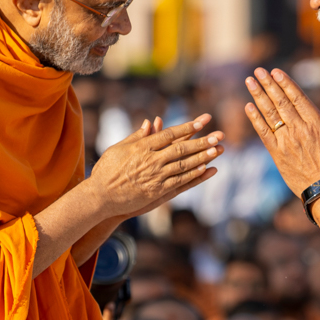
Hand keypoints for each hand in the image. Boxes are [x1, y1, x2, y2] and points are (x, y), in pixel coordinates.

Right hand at [87, 114, 222, 218]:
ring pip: (184, 165)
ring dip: (202, 157)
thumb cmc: (107, 171)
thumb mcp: (118, 149)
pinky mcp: (158, 192)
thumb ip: (137, 136)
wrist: (101, 197)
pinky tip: (206, 169)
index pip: (169, 134)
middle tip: (218, 135)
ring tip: (217, 150)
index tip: (201, 122)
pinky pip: (180, 182)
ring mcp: (156, 177)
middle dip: (201, 141)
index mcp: (142, 147)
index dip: (186, 128)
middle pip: (181, 149)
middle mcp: (151, 161)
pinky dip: (194, 175)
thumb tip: (150, 123)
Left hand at [244, 68, 319, 194]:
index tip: (276, 72)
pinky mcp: (277, 153)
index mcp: (316, 124)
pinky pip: (263, 132)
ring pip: (270, 114)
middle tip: (258, 70)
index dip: (285, 83)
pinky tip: (248, 107)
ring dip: (258, 96)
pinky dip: (255, 119)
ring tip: (250, 82)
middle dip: (268, 84)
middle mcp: (299, 130)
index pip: (297, 98)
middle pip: (280, 102)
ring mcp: (286, 141)